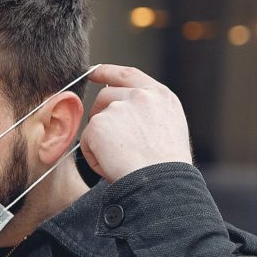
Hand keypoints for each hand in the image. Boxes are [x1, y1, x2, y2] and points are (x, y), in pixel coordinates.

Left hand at [80, 65, 193, 182]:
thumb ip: (147, 113)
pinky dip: (95, 157)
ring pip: (96, 120)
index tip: (93, 72)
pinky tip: (113, 165)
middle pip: (106, 96)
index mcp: (161, 96)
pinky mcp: (100, 123)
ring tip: (122, 159)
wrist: (162, 184)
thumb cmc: (167, 168)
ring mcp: (120, 106)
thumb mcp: (169, 129)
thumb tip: (119, 110)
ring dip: (102, 141)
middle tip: (112, 144)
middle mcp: (142, 95)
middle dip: (102, 116)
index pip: (128, 75)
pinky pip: (87, 140)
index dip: (108, 72)